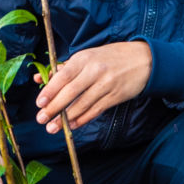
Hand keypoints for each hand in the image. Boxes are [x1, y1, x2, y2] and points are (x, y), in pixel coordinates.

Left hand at [34, 42, 152, 131]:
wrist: (143, 59)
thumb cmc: (110, 57)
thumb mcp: (88, 56)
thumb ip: (65, 69)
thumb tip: (40, 80)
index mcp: (84, 58)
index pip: (63, 76)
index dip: (50, 91)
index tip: (39, 103)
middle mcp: (95, 71)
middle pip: (70, 92)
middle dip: (54, 108)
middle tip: (41, 119)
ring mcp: (106, 84)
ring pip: (82, 104)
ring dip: (66, 118)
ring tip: (53, 127)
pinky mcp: (116, 96)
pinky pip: (96, 110)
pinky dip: (83, 119)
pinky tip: (72, 125)